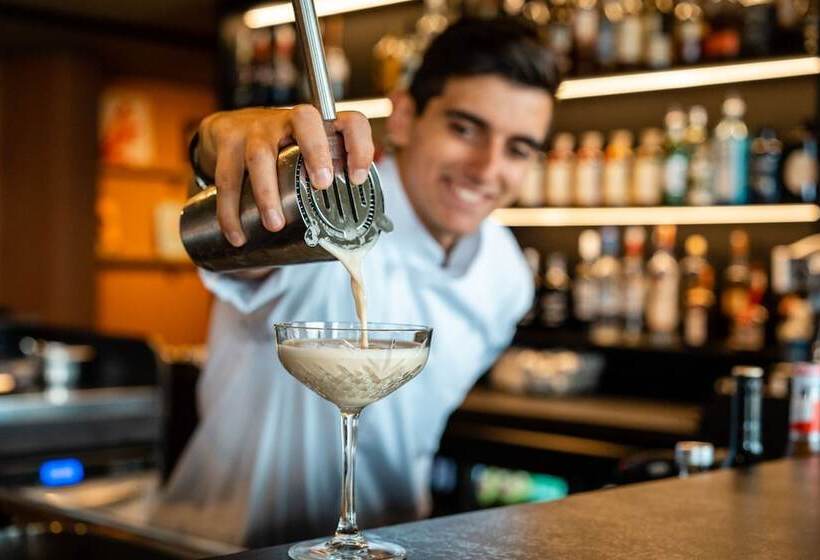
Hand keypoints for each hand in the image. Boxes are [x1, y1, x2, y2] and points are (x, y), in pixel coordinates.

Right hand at [197, 105, 374, 246]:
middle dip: (316, 151)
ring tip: (275, 224)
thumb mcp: (304, 161)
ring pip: (261, 155)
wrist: (227, 132)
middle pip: (305, 119)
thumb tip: (344, 239)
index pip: (350, 122)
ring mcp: (257, 128)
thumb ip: (323, 188)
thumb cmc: (277, 153)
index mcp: (318, 128)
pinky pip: (228, 177)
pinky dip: (230, 210)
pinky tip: (237, 234)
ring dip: (268, 193)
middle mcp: (289, 121)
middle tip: (321, 186)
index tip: (357, 178)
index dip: (360, 146)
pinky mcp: (228, 140)